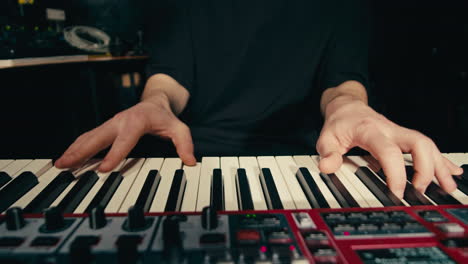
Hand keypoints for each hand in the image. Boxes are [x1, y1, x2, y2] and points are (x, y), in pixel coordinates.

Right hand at [55, 95, 195, 171]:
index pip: (124, 140)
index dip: (114, 155)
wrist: (155, 102)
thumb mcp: (180, 128)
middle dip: (82, 151)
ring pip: (89, 136)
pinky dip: (77, 147)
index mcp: (137, 121)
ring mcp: (110, 124)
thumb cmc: (165, 117)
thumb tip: (190, 162)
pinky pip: (89, 137)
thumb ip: (185, 144)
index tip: (103, 169)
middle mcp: (120, 121)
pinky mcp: (106, 128)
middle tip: (68, 164)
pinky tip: (67, 157)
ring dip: (74, 149)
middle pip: (98, 137)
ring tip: (60, 164)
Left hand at [316, 96, 462, 198]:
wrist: (347, 107)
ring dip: (439, 165)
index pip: (389, 151)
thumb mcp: (325, 138)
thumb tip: (327, 168)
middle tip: (420, 190)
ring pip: (427, 144)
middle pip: (419, 143)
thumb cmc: (339, 124)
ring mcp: (400, 133)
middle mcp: (390, 130)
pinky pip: (427, 146)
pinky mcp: (404, 137)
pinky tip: (452, 171)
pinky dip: (441, 159)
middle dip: (425, 168)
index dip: (395, 174)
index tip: (396, 194)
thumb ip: (327, 153)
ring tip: (448, 186)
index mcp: (371, 131)